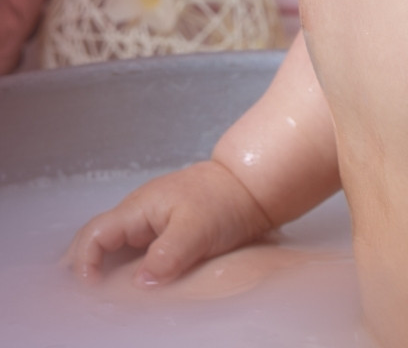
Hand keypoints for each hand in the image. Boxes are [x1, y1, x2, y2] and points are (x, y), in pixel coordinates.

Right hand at [66, 159, 272, 285]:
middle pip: (95, 238)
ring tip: (95, 299)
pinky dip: (121, 268)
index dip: (84, 262)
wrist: (248, 187)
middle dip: (82, 265)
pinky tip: (125, 288)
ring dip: (100, 268)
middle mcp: (137, 213)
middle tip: (79, 299)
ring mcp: (148, 221)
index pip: (95, 234)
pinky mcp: (162, 230)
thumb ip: (166, 255)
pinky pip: (131, 250)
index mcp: (138, 208)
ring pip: (112, 245)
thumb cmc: (223, 201)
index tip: (89, 289)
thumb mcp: (196, 230)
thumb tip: (139, 282)